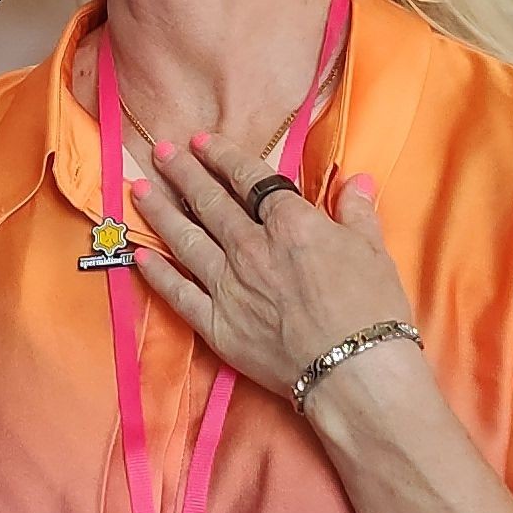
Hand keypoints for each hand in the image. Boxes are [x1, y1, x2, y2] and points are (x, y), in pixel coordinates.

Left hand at [127, 140, 414, 407]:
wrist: (355, 372)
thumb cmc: (373, 309)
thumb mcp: (373, 251)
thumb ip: (356, 212)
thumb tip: (357, 181)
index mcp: (290, 223)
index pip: (249, 178)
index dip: (223, 156)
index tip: (201, 141)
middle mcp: (250, 248)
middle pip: (209, 202)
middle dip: (182, 172)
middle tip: (160, 151)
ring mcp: (228, 286)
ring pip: (185, 239)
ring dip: (160, 211)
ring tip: (138, 189)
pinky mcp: (216, 325)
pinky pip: (178, 294)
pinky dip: (156, 273)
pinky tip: (138, 256)